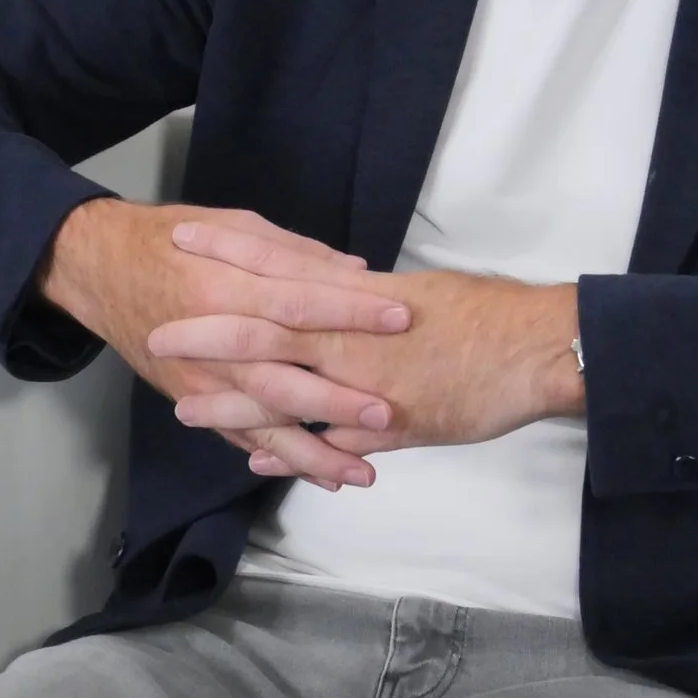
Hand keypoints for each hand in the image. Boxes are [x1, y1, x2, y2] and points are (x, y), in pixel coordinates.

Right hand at [38, 199, 406, 488]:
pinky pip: (237, 436)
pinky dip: (276, 458)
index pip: (298, 302)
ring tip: (362, 474)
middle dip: (335, 401)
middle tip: (388, 414)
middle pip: (281, 377)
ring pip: (261, 422)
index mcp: (226, 286)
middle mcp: (213, 342)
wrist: (100, 268)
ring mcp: (200, 380)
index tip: (401, 318)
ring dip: (311, 452)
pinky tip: (317, 475)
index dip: (350, 312)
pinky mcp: (191, 399)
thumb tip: (355, 271)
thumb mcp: (231, 225)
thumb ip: (292, 252)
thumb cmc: (171, 239)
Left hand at [149, 246, 583, 479]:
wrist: (539, 348)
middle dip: (212, 331)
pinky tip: (258, 462)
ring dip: (236, 402)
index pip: (284, 266)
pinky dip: (296, 453)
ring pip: (291, 393)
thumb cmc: (486, 316)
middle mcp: (359, 338)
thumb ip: (370, 305)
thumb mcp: (419, 297)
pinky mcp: (397, 426)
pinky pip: (335, 443)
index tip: (187, 235)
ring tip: (185, 408)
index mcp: (361, 297)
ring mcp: (373, 384)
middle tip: (158, 327)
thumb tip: (338, 293)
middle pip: (270, 330)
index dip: (233, 252)